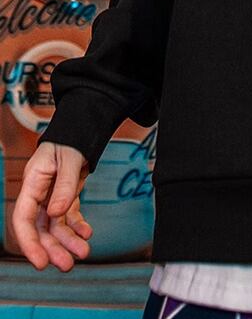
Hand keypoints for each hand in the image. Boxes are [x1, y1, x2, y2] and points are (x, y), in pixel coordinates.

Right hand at [12, 141, 92, 270]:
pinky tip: (86, 234)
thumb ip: (64, 185)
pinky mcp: (66, 195)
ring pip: (55, 225)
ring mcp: (52, 195)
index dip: (29, 243)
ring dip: (68, 240)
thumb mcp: (69, 158)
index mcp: (33, 182)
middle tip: (67, 265)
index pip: (23, 218)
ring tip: (83, 252)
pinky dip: (77, 226)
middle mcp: (39, 193)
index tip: (40, 262)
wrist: (83, 128)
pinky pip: (69, 216)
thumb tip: (55, 213)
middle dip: (53, 247)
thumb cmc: (71, 139)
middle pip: (40, 227)